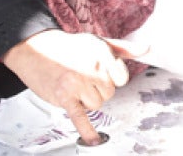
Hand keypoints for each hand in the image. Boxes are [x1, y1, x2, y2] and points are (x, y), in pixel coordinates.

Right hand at [2, 30, 147, 145]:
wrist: (36, 49)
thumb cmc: (69, 47)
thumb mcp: (98, 42)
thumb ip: (123, 48)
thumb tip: (146, 49)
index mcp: (103, 54)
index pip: (122, 79)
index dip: (112, 78)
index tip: (101, 73)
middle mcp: (92, 69)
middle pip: (109, 93)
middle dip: (98, 89)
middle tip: (83, 77)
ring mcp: (77, 84)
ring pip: (97, 105)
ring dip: (88, 100)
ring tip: (75, 86)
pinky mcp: (64, 97)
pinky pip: (79, 117)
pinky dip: (87, 131)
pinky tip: (95, 140)